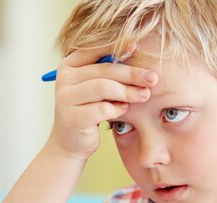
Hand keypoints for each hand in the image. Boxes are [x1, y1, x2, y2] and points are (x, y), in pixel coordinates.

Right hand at [48, 45, 157, 159]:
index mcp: (68, 66)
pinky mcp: (73, 118)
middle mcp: (64, 79)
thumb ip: (108, 72)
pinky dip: (117, 109)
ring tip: (144, 95)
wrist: (71, 143)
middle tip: (152, 78)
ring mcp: (65, 99)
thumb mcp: (95, 88)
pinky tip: (123, 110)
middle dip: (131, 74)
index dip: (117, 47)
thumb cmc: (88, 111)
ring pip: (103, 87)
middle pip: (104, 70)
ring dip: (127, 92)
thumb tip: (136, 52)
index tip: (137, 47)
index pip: (94, 50)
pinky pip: (102, 109)